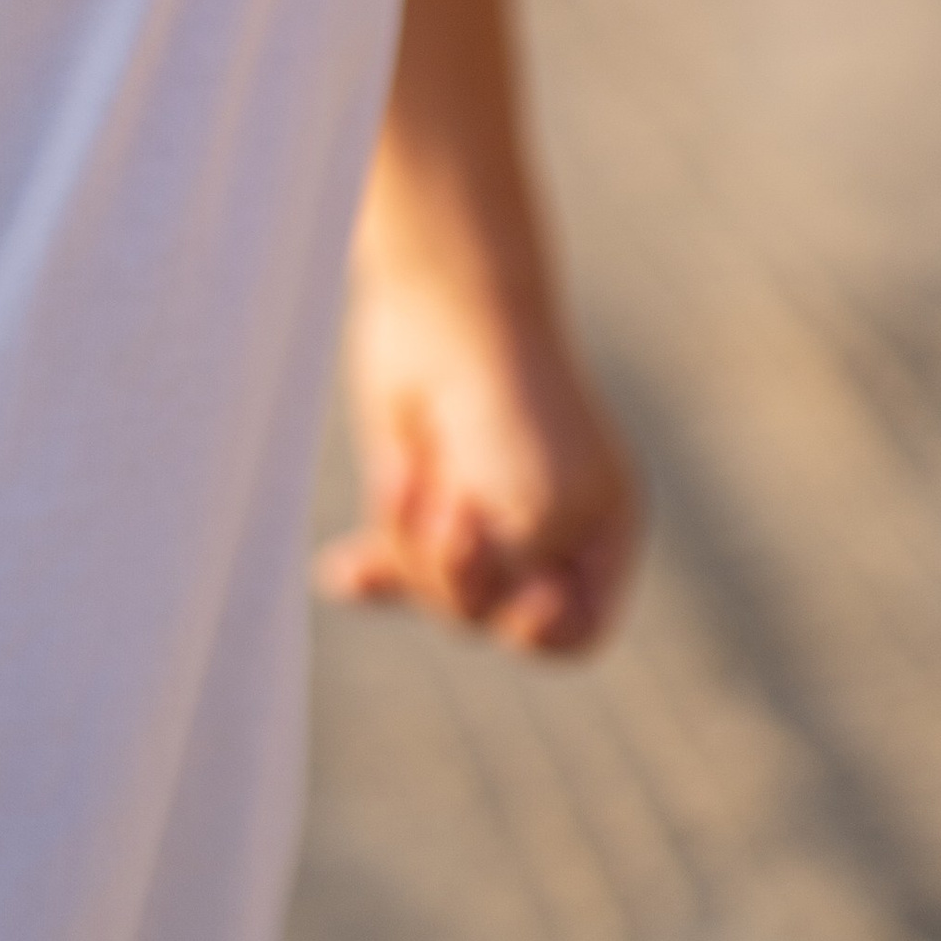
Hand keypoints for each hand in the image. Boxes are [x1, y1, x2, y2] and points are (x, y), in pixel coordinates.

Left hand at [317, 275, 639, 656]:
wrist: (444, 312)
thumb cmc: (508, 410)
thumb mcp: (540, 514)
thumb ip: (512, 586)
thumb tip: (470, 609)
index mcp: (598, 530)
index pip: (578, 628)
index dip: (542, 627)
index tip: (525, 588)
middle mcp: (542, 528)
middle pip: (493, 615)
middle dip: (460, 575)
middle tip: (449, 514)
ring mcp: (478, 510)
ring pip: (434, 588)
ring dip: (412, 545)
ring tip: (406, 475)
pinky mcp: (420, 489)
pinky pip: (393, 559)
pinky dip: (371, 565)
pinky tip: (343, 572)